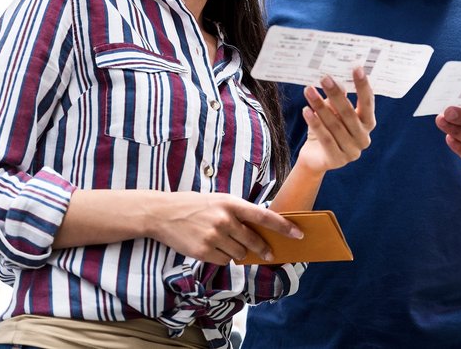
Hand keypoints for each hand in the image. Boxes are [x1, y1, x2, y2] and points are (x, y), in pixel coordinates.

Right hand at [148, 191, 303, 264]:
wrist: (162, 213)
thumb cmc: (194, 205)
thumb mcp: (219, 200)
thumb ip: (239, 212)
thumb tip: (260, 229)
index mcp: (231, 203)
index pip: (264, 217)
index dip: (283, 226)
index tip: (298, 233)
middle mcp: (224, 220)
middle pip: (253, 240)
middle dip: (263, 249)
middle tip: (270, 253)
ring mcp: (213, 237)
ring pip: (239, 253)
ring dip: (238, 252)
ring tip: (224, 241)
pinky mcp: (203, 252)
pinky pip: (224, 261)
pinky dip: (222, 257)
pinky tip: (211, 247)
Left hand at [296, 66, 374, 173]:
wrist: (315, 157)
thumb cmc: (327, 129)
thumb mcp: (332, 111)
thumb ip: (337, 98)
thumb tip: (336, 82)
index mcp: (368, 123)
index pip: (368, 102)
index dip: (363, 85)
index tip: (357, 68)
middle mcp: (364, 138)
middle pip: (350, 113)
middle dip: (336, 94)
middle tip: (324, 78)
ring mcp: (352, 151)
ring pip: (335, 125)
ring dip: (320, 106)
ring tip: (309, 91)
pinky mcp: (337, 160)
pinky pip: (325, 139)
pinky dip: (315, 124)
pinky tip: (306, 110)